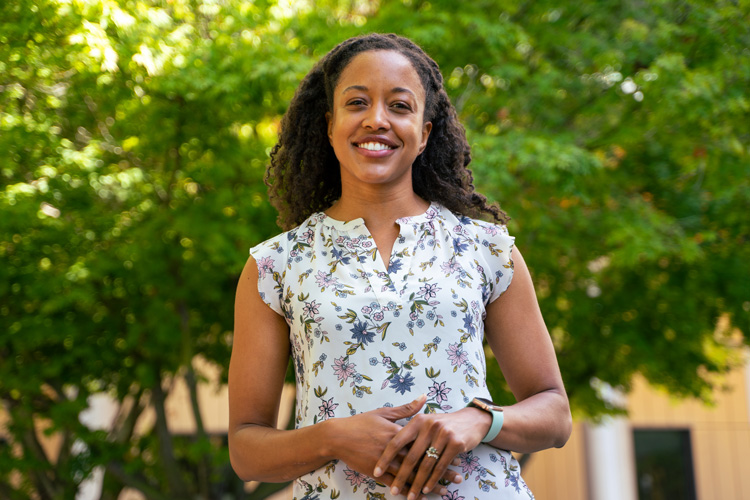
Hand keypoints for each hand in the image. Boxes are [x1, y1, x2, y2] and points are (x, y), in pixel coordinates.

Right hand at [332, 395, 460, 495]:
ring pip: (412, 476)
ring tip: (446, 491)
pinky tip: (420, 497)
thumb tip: (424, 397)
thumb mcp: (384, 413)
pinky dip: (409, 491)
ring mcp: (385, 463)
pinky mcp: (377, 473)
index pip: (424, 442)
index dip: (441, 448)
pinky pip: (396, 485)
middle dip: (442, 469)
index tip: (457, 451)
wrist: (338, 437)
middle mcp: (394, 449)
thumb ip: (406, 409)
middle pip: (422, 461)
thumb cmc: (361, 423)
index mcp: (398, 432)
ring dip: (429, 484)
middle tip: (459, 476)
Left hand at [373, 407, 490, 499]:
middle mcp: (429, 426)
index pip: (397, 441)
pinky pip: (441, 467)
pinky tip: (426, 490)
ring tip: (410, 496)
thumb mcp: (425, 420)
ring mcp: (443, 435)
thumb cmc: (443, 423)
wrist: (471, 420)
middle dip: (401, 476)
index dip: (385, 458)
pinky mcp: (456, 444)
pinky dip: (433, 480)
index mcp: (418, 421)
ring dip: (417, 483)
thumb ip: (409, 429)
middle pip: (411, 456)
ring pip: (426, 465)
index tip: (376, 471)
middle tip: (393, 490)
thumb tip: (386, 442)